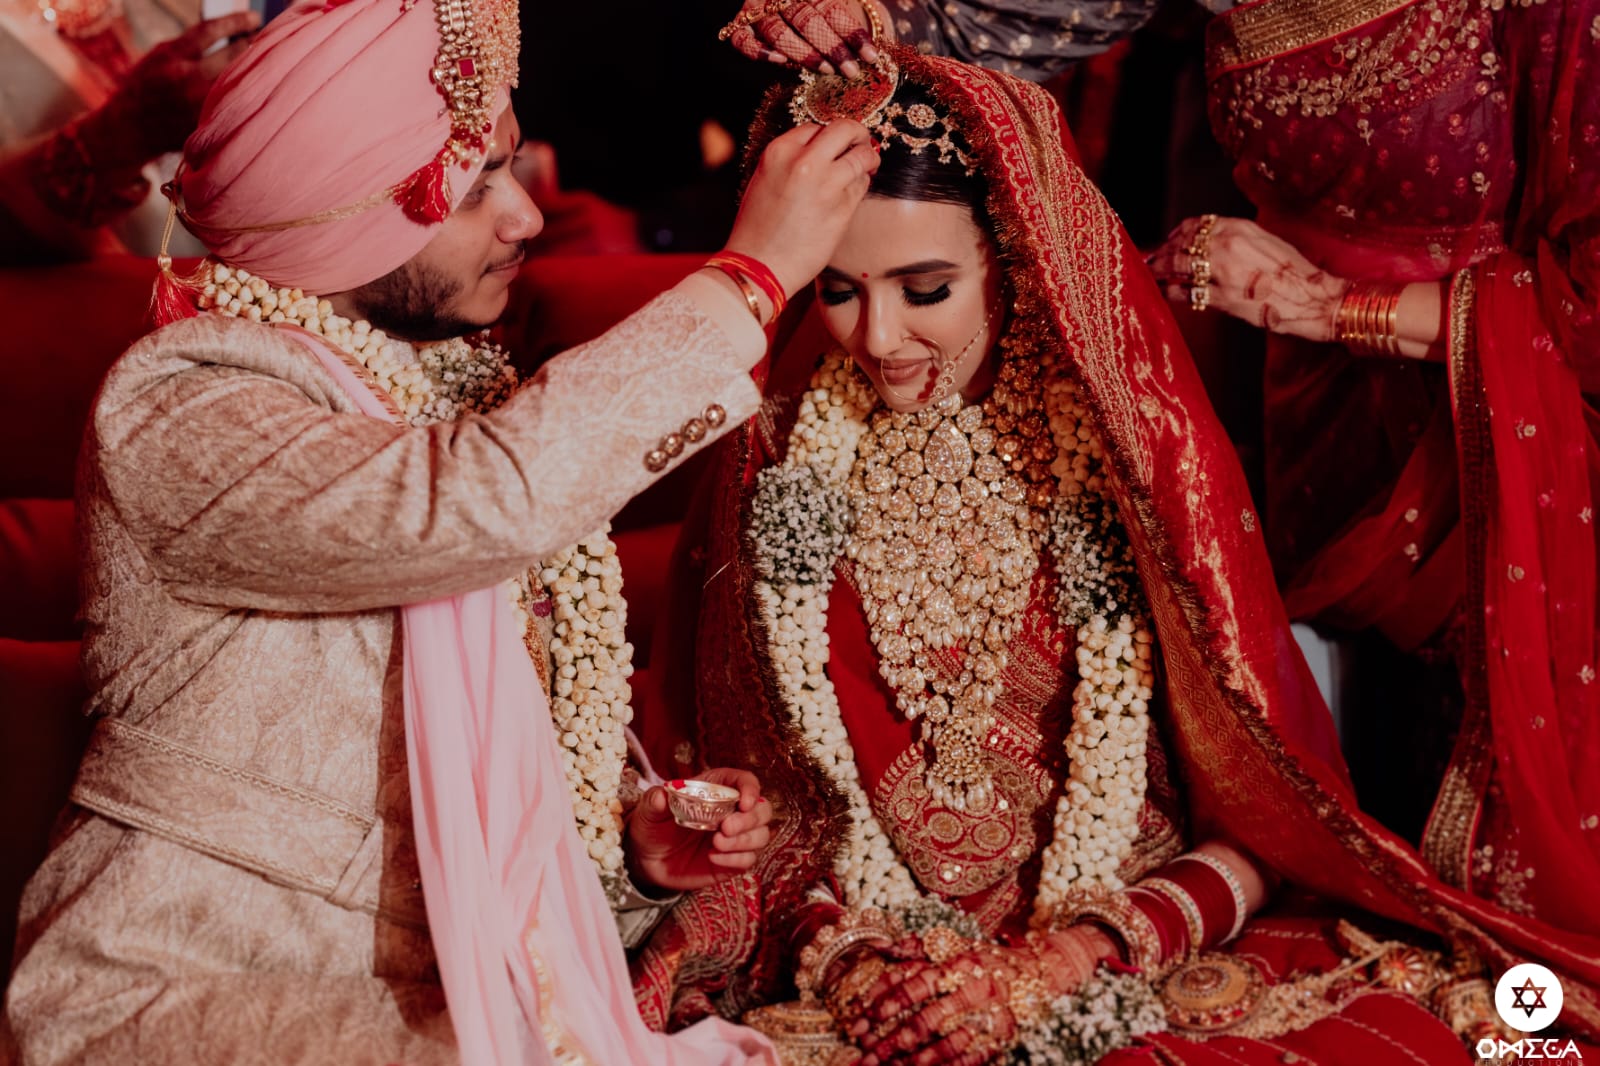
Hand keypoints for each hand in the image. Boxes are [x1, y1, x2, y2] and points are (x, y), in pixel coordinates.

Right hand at [93, 12, 260, 162]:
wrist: (130, 128)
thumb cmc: (147, 86)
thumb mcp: (161, 56)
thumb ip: (191, 45)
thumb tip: (231, 33)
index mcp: (171, 56)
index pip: (210, 30)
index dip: (236, 21)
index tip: (254, 17)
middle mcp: (187, 78)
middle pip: (234, 55)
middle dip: (251, 45)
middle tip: (261, 40)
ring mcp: (200, 105)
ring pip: (242, 81)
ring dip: (255, 69)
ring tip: (263, 63)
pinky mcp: (209, 125)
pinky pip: (237, 105)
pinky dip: (248, 94)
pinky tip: (256, 89)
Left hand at [625, 768, 772, 892]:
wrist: (648, 858)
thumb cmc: (653, 825)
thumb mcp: (649, 810)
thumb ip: (655, 801)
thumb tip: (661, 795)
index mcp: (717, 788)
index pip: (746, 781)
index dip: (750, 788)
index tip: (744, 802)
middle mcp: (732, 811)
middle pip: (762, 809)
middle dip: (750, 819)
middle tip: (725, 828)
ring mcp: (735, 837)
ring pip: (761, 835)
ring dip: (744, 840)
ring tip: (716, 843)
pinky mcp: (733, 860)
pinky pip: (748, 859)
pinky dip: (735, 859)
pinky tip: (713, 857)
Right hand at [721, 0, 880, 76]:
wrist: (794, 1)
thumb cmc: (821, 5)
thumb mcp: (842, 2)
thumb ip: (848, 15)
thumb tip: (872, 47)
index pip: (831, 8)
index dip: (851, 32)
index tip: (870, 56)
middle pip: (806, 20)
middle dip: (832, 47)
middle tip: (851, 70)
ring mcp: (759, 6)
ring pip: (777, 31)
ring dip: (803, 54)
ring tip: (827, 70)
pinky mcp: (742, 22)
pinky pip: (742, 39)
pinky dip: (758, 51)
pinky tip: (781, 62)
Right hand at [726, 119, 878, 297]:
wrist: (758, 267)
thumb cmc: (758, 230)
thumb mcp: (765, 181)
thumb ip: (790, 162)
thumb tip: (821, 152)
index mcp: (778, 152)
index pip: (815, 128)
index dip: (829, 136)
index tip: (836, 144)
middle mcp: (803, 161)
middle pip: (844, 129)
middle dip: (857, 134)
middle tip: (862, 143)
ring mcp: (826, 183)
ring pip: (861, 156)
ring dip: (867, 159)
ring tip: (867, 167)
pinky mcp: (842, 207)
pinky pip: (861, 185)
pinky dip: (862, 185)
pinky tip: (852, 194)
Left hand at [851, 927, 1111, 1065]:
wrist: (1042, 970)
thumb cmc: (989, 956)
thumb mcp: (954, 943)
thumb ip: (917, 947)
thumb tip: (882, 945)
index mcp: (956, 963)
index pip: (912, 983)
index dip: (884, 1000)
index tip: (860, 1016)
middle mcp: (970, 991)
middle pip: (924, 1019)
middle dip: (890, 1038)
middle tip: (863, 1051)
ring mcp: (987, 1018)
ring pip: (945, 1044)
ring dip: (911, 1059)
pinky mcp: (1000, 1039)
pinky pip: (969, 1059)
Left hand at [1147, 215, 1349, 342]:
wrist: (1315, 298)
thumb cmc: (1294, 272)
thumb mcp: (1266, 241)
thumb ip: (1237, 238)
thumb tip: (1212, 241)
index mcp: (1239, 228)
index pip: (1196, 225)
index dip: (1176, 234)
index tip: (1169, 241)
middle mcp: (1228, 245)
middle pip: (1182, 245)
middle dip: (1162, 253)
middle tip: (1152, 260)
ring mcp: (1224, 272)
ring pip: (1178, 267)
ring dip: (1160, 271)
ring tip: (1152, 274)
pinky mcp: (1223, 298)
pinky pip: (1186, 292)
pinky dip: (1170, 291)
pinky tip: (1164, 293)